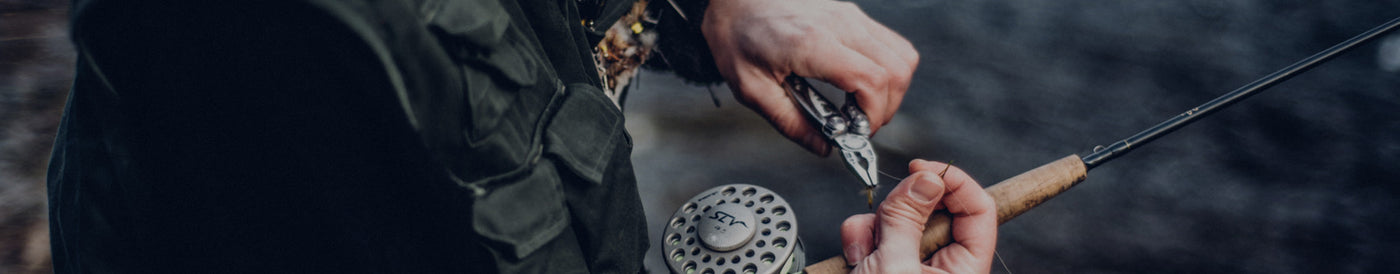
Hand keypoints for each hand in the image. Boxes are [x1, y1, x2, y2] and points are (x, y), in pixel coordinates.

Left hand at [702, 0, 917, 155]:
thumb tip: (823, 147)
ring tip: (862, 106)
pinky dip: (889, 69)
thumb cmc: (737, 37)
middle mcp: (839, 25)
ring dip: (892, 89)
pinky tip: (861, 84)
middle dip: (886, 108)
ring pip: (902, 55)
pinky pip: (891, 43)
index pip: (871, 80)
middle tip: (859, 125)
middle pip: (896, 70)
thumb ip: (790, 123)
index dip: (872, 115)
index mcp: (812, 44)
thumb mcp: (752, 90)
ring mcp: (850, 16)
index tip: (856, 132)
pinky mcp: (852, 15)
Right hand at [840, 160, 996, 272]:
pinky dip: (859, 241)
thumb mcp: (894, 267)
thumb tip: (926, 179)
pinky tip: (855, 261)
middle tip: (884, 225)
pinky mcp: (885, 264)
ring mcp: (912, 262)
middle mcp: (941, 263)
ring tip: (864, 258)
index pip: (978, 209)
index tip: (921, 168)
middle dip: (897, 210)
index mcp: (962, 269)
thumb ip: (907, 220)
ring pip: (896, 218)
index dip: (953, 181)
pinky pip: (874, 233)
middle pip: (929, 207)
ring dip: (872, 230)